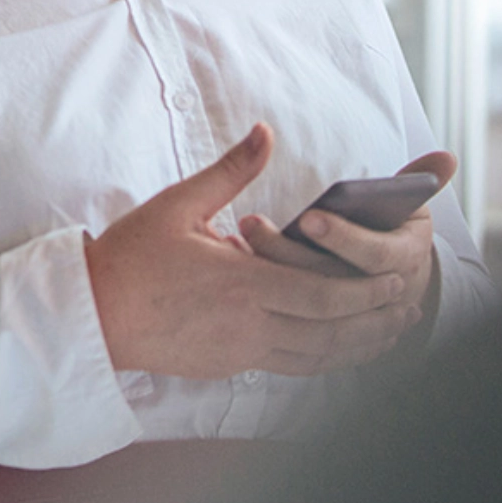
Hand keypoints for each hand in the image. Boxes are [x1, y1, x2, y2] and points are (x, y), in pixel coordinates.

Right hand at [84, 124, 418, 379]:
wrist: (94, 313)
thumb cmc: (131, 256)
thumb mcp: (180, 203)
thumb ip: (232, 171)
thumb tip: (265, 132)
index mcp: (240, 283)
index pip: (320, 295)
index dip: (364, 292)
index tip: (396, 279)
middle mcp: (248, 326)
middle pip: (329, 332)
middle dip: (374, 320)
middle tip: (408, 305)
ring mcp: (239, 353)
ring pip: (315, 360)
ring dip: (358, 348)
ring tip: (388, 333)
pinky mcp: (227, 367)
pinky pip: (289, 370)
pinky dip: (324, 362)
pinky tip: (338, 350)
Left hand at [240, 151, 458, 354]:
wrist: (397, 289)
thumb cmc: (396, 232)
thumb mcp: (412, 206)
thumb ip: (420, 179)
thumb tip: (447, 155)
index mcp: (404, 260)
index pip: (374, 254)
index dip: (343, 237)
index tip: (310, 216)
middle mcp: (379, 294)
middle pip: (330, 280)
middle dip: (289, 251)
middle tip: (251, 224)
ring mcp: (350, 316)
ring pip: (304, 303)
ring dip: (268, 272)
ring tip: (235, 240)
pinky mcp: (321, 328)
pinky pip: (289, 318)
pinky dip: (262, 297)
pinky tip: (234, 270)